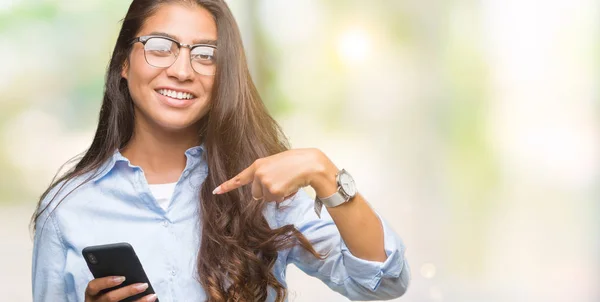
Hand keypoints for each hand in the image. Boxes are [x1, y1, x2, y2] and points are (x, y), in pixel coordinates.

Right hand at [84, 276, 156, 301]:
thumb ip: (111, 279)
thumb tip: (130, 271)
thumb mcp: (104, 287)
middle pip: (110, 298)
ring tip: (152, 295)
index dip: (106, 281)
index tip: (122, 277)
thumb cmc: (106, 291)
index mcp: (91, 293)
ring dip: (139, 301)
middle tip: (143, 285)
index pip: (93, 286)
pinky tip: (150, 300)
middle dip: (128, 291)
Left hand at [213, 148, 338, 201]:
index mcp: (258, 164)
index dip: (227, 185)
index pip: (240, 177)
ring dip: (277, 193)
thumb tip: (261, 192)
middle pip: (256, 193)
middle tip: (281, 180)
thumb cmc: (297, 162)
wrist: (310, 164)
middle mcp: (258, 173)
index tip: (216, 191)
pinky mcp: (272, 190)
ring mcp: (264, 182)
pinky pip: (275, 200)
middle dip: (268, 191)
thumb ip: (265, 173)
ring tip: (287, 181)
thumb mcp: (276, 163)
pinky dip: (283, 196)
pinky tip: (290, 185)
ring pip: (267, 198)